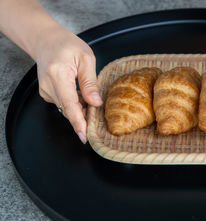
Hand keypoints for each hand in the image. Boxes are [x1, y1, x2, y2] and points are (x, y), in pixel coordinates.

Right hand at [35, 26, 101, 142]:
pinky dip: (75, 104)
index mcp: (58, 74)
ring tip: (90, 98)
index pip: (70, 104)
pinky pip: (64, 104)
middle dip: (85, 117)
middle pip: (69, 110)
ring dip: (81, 109)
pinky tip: (81, 96)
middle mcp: (48, 85)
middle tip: (98, 117)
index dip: (78, 122)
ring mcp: (45, 91)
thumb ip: (90, 82)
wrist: (46, 40)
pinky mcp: (47, 94)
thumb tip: (96, 102)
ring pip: (67, 109)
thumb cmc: (66, 45)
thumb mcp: (86, 58)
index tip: (84, 135)